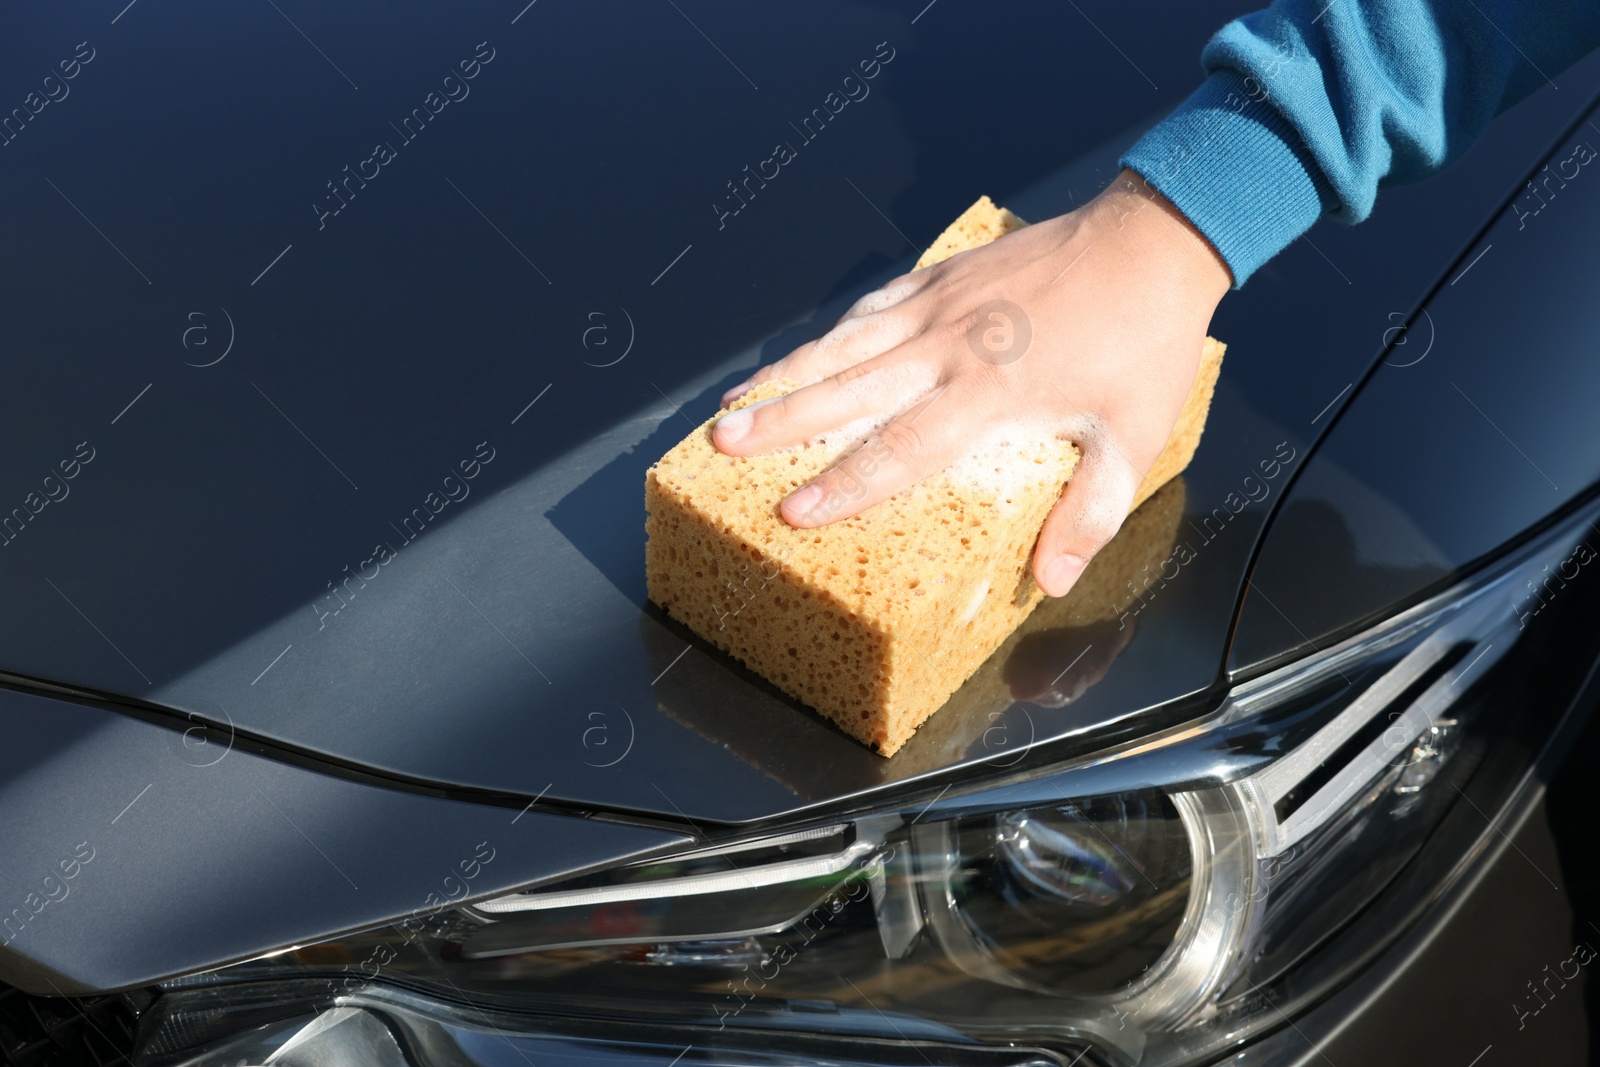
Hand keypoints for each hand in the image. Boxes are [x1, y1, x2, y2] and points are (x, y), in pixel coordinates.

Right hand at [711, 170, 1230, 597]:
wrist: (1151, 240)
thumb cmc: (1144, 344)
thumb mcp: (1131, 438)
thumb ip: (1088, 513)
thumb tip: (1051, 581)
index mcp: (989, 392)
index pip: (901, 448)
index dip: (845, 484)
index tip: (794, 513)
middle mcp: (950, 347)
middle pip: (847, 389)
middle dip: (780, 421)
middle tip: (723, 444)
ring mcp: (940, 305)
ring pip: (844, 343)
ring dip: (785, 374)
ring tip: (732, 401)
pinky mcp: (944, 276)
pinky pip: (872, 307)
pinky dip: (831, 332)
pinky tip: (803, 353)